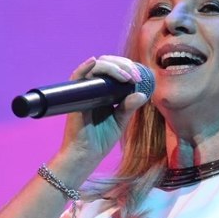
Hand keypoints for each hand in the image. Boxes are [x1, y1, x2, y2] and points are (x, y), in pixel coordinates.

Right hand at [53, 56, 149, 181]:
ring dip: (112, 66)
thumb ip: (129, 107)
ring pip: (95, 67)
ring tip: (126, 75)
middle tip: (135, 76)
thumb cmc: (101, 140)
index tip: (139, 77)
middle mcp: (92, 88)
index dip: (127, 68)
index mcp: (103, 92)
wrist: (86, 155)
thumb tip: (143, 94)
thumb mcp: (120, 121)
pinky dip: (84, 67)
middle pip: (105, 64)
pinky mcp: (75, 98)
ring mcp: (83, 92)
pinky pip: (76, 77)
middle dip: (123, 65)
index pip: (113, 70)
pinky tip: (93, 61)